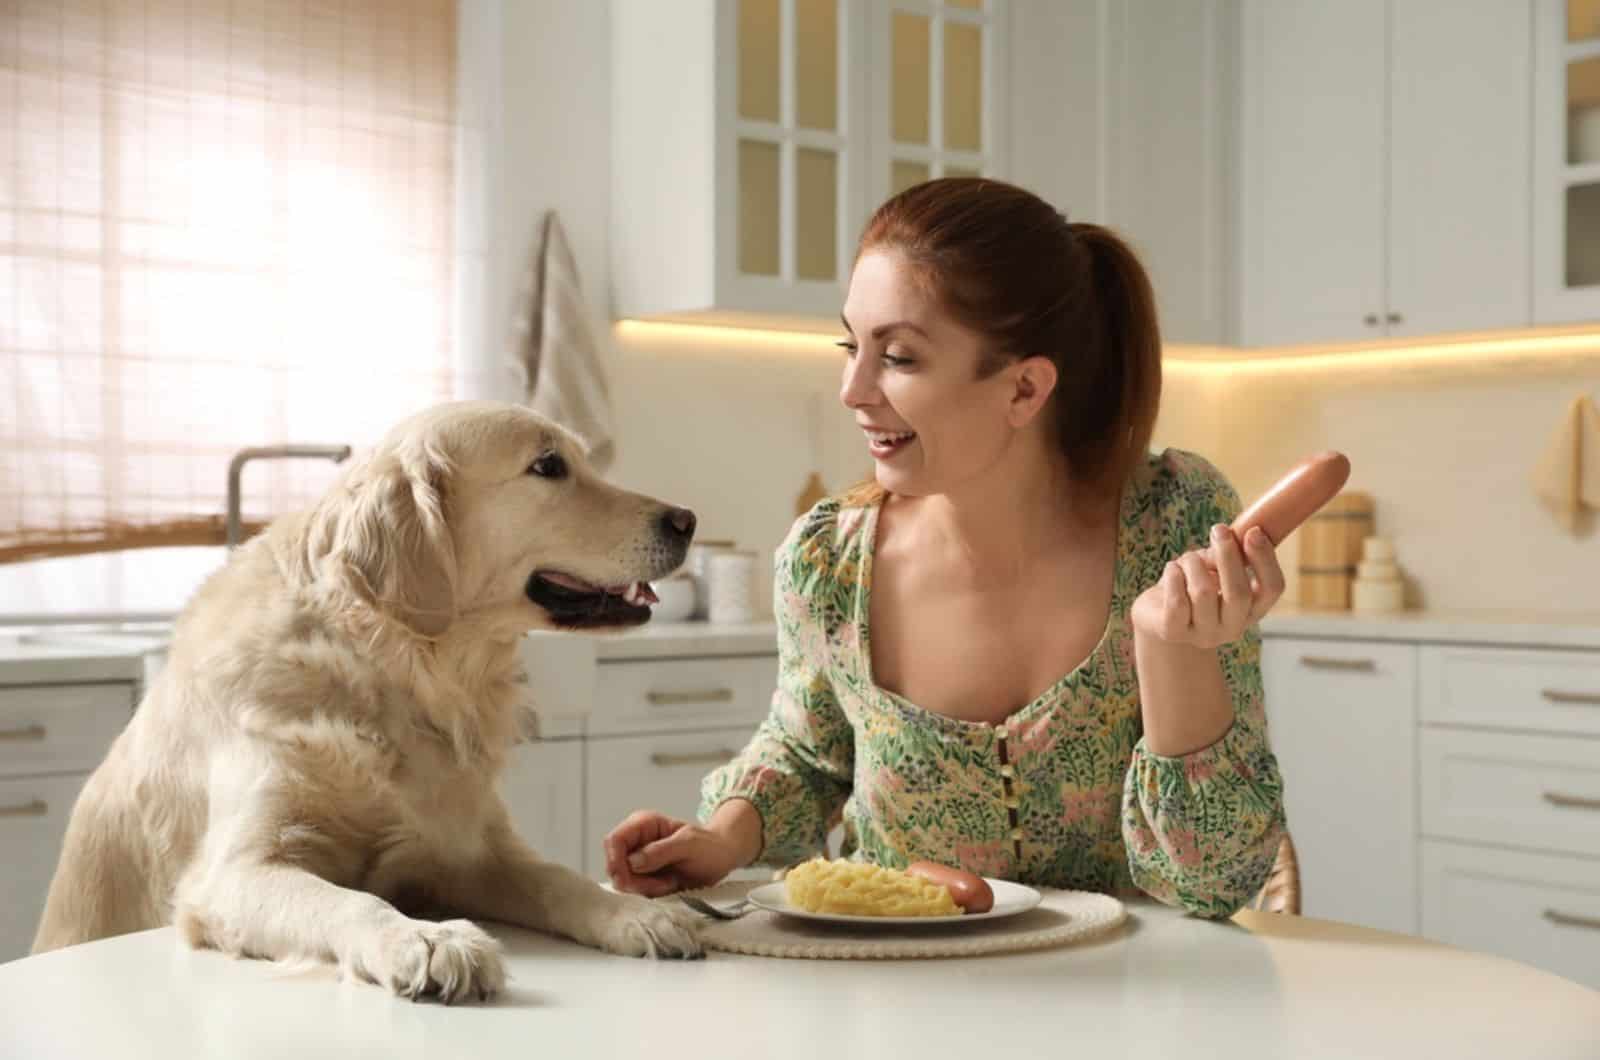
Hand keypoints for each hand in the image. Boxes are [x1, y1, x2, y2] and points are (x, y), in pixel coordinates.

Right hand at [603, 809, 749, 897]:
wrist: (722, 858)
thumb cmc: (709, 846)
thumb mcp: (689, 845)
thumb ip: (660, 851)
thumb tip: (633, 861)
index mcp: (643, 824)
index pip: (614, 840)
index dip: (615, 861)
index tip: (629, 879)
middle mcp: (636, 841)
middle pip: (615, 865)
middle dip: (635, 880)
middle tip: (663, 883)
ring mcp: (638, 860)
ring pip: (624, 882)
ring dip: (646, 888)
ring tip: (671, 882)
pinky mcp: (643, 877)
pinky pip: (636, 891)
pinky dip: (650, 894)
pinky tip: (669, 886)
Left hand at [1130, 523, 1285, 649]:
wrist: (1158, 615)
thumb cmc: (1193, 584)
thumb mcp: (1215, 567)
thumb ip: (1226, 555)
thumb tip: (1229, 538)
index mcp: (1252, 610)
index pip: (1272, 589)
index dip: (1265, 560)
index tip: (1253, 532)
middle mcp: (1233, 627)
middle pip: (1239, 593)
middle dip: (1229, 556)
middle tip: (1219, 529)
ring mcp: (1203, 634)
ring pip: (1203, 592)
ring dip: (1194, 563)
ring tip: (1188, 558)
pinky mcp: (1173, 632)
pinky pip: (1177, 601)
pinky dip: (1174, 576)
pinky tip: (1172, 569)